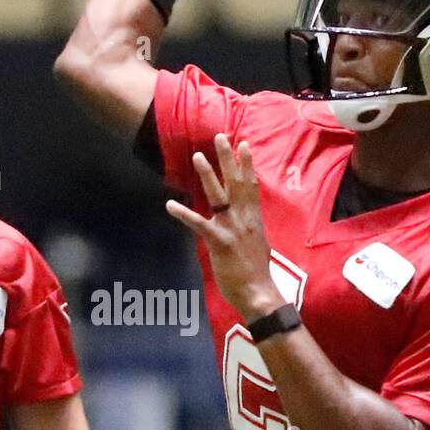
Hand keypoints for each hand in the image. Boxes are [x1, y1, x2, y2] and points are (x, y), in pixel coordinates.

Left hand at [166, 134, 283, 321]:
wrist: (259, 292)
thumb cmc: (256, 272)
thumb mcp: (258, 244)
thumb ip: (249, 228)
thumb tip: (245, 223)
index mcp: (254, 218)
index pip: (251, 185)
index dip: (246, 164)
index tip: (243, 144)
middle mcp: (244, 218)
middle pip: (236, 181)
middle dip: (227, 158)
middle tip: (219, 137)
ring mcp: (232, 228)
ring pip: (218, 195)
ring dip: (208, 174)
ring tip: (197, 156)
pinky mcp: (219, 242)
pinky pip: (199, 224)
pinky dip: (184, 214)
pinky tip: (170, 205)